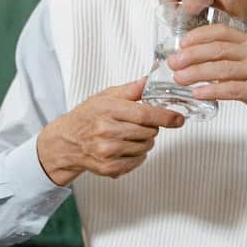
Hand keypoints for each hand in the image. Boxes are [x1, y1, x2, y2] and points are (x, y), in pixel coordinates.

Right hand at [36, 78, 184, 185]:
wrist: (67, 141)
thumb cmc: (87, 116)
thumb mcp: (106, 96)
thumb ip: (131, 89)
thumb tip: (150, 79)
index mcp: (107, 110)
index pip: (144, 114)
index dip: (165, 116)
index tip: (178, 118)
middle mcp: (106, 131)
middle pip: (148, 132)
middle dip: (152, 127)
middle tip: (140, 124)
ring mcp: (107, 152)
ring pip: (146, 147)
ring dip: (145, 141)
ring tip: (130, 135)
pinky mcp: (109, 167)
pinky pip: (138, 161)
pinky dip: (138, 155)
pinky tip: (125, 148)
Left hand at [167, 25, 246, 154]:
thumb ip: (229, 66)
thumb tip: (197, 65)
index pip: (221, 32)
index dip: (198, 36)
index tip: (181, 44)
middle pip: (218, 49)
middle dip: (191, 55)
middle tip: (173, 63)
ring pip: (222, 68)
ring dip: (196, 72)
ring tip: (179, 79)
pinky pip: (232, 89)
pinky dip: (212, 90)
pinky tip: (198, 93)